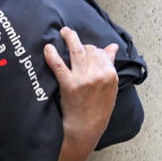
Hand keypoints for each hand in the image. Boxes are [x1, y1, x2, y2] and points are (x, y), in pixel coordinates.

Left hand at [43, 26, 119, 148]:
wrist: (86, 128)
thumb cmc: (98, 108)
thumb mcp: (110, 87)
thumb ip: (110, 65)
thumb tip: (113, 47)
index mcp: (110, 74)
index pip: (100, 52)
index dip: (91, 49)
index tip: (84, 49)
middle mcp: (99, 74)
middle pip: (88, 49)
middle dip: (79, 44)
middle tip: (70, 39)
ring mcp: (83, 79)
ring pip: (76, 51)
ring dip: (68, 37)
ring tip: (63, 32)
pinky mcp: (69, 85)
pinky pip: (59, 65)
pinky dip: (52, 55)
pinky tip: (48, 48)